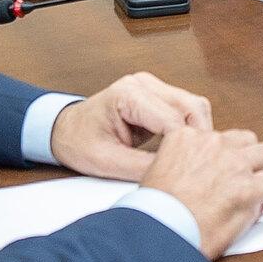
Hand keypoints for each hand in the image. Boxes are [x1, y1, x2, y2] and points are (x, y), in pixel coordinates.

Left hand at [50, 72, 212, 180]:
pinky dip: (190, 130)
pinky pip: (187, 109)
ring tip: (189, 161)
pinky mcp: (158, 95)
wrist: (63, 130)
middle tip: (196, 168)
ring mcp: (152, 86)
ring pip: (195, 106)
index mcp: (128, 94)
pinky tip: (183, 151)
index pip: (173, 120)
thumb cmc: (78, 142)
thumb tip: (176, 177)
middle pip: (192, 107)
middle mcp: (144, 84)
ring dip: (197, 133)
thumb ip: (142, 168)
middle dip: (198, 139)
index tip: (188, 172)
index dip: (185, 148)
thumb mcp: (107, 162)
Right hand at [140, 127, 262, 260]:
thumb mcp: (158, 171)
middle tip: (240, 181)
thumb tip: (203, 169)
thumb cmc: (156, 212)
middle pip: (245, 141)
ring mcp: (234, 164)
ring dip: (260, 172)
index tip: (221, 173)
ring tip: (252, 193)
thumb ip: (183, 160)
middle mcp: (213, 144)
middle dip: (246, 159)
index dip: (224, 156)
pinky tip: (258, 207)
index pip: (219, 136)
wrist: (160, 233)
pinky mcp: (249, 188)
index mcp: (187, 138)